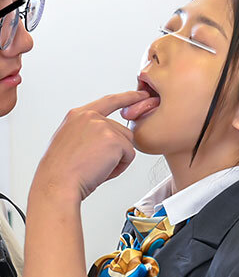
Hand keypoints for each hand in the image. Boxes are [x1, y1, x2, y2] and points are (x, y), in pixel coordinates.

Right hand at [32, 91, 153, 201]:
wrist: (58, 182)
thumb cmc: (63, 169)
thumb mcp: (71, 140)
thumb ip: (89, 131)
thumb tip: (109, 135)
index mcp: (78, 115)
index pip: (109, 101)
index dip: (128, 98)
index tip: (142, 94)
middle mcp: (90, 116)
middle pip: (123, 131)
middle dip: (116, 151)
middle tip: (94, 163)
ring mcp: (102, 125)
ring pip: (128, 144)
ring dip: (118, 159)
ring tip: (96, 167)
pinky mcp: (114, 139)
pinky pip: (130, 155)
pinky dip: (120, 167)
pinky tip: (102, 170)